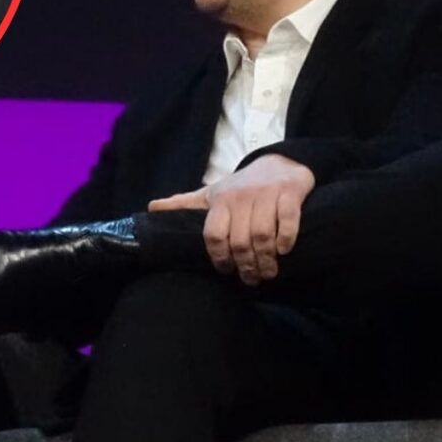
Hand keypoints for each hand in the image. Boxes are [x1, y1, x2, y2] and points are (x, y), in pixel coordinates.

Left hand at [148, 154, 314, 285]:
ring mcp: (266, 195)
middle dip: (245, 265)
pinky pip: (288, 220)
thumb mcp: (211, 193)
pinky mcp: (290, 193)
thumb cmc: (241, 186)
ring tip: (267, 272)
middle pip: (239, 240)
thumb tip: (151, 208)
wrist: (278, 162)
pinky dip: (287, 239)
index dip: (218, 257)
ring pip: (263, 234)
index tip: (225, 270)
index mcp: (220, 200)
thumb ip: (184, 204)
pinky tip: (284, 251)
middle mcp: (241, 197)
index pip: (213, 234)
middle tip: (251, 279)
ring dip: (266, 259)